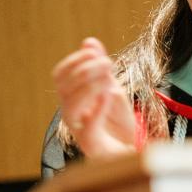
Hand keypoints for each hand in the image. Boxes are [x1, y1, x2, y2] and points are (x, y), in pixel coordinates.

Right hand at [51, 37, 135, 157]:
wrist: (132, 151)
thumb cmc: (118, 123)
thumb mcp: (113, 89)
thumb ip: (101, 68)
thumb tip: (89, 41)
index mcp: (73, 98)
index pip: (60, 75)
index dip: (74, 61)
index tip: (93, 51)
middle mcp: (71, 113)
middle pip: (63, 88)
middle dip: (84, 71)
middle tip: (107, 63)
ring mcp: (79, 129)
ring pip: (70, 107)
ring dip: (88, 87)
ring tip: (107, 79)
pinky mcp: (91, 145)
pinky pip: (88, 128)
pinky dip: (97, 109)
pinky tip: (108, 95)